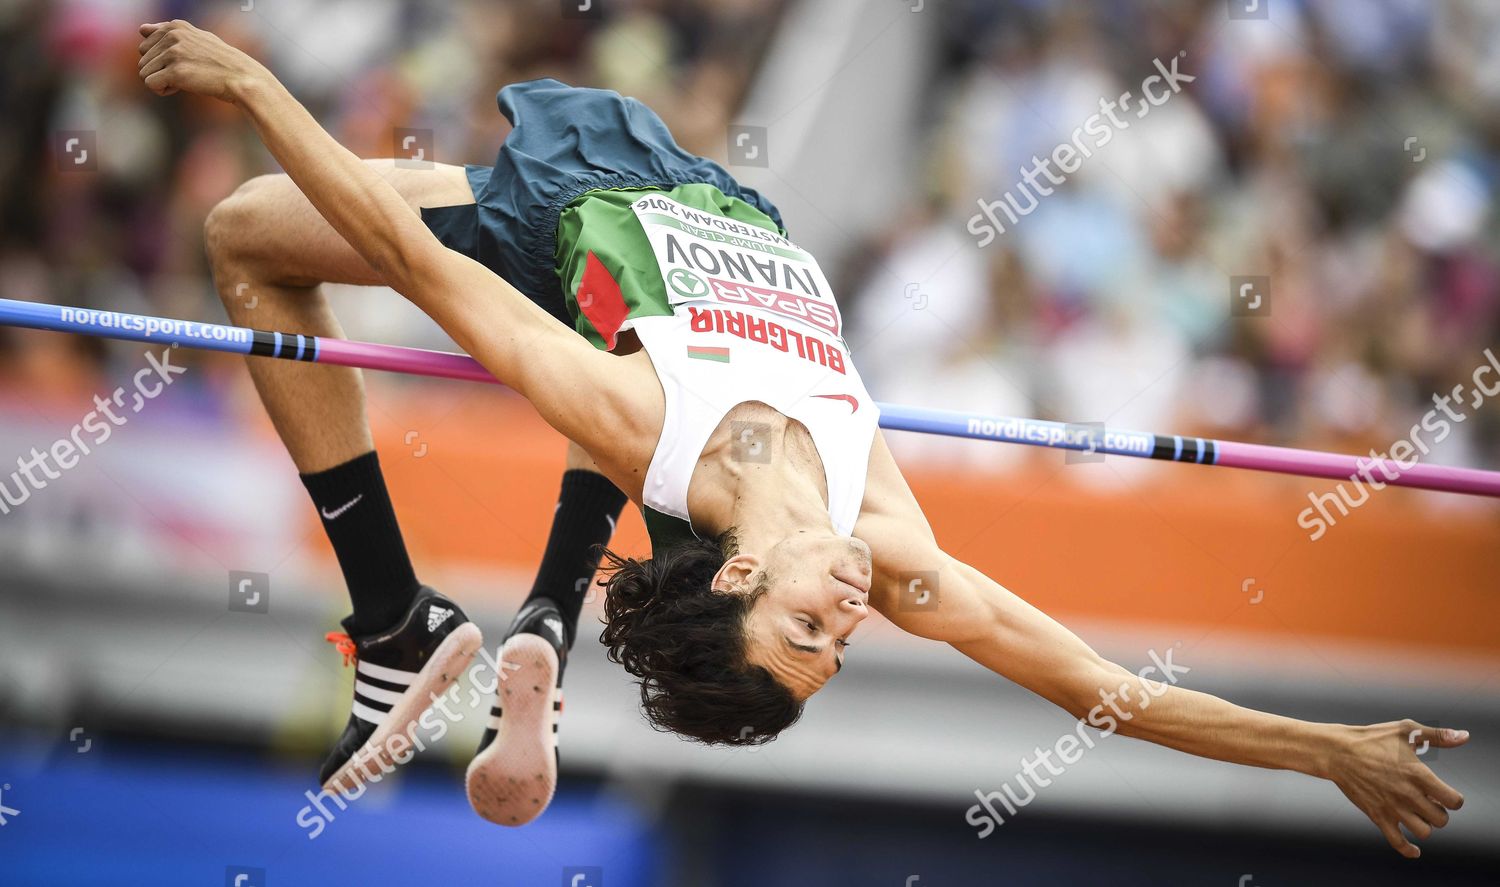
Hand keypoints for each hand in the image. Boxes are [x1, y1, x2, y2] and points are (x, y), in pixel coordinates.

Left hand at [137, 20, 268, 101]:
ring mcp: (173, 53)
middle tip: (186, 73)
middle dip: (160, 71)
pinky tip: (182, 87)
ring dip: (162, 81)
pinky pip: (150, 84)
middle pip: (143, 60)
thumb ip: (168, 33)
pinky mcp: (175, 72)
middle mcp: (172, 36)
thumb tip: (142, 29)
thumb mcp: (196, 39)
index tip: (184, 62)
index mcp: (175, 26)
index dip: (162, 59)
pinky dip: (163, 90)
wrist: (242, 78)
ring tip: (186, 79)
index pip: (145, 45)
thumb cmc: (221, 62)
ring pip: (144, 73)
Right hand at [1326, 720, 1466, 857]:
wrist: (1338, 752)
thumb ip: (1438, 736)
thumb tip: (1464, 736)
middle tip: (1428, 802)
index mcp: (1418, 774)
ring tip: (1418, 814)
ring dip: (1425, 824)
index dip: (1453, 799)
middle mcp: (1408, 794)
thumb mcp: (1406, 730)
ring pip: (1424, 832)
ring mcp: (1392, 807)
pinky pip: (1398, 842)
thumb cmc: (1372, 739)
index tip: (1444, 794)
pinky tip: (1415, 850)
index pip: (1453, 801)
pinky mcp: (1377, 816)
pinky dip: (1409, 850)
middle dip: (1439, 812)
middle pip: (1441, 819)